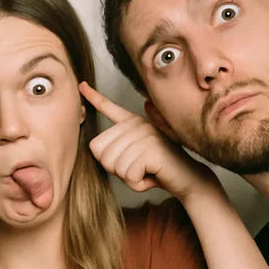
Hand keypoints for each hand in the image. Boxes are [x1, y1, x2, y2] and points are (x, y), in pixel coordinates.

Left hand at [80, 81, 220, 199]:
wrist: (187, 178)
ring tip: (146, 171)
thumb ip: (121, 148)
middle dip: (116, 170)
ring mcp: (146, 134)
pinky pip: (127, 174)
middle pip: (102, 154)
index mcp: (133, 123)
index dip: (94, 98)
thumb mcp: (135, 157)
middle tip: (138, 168)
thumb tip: (129, 119)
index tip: (81, 84)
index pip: (109, 108)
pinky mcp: (152, 150)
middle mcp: (138, 124)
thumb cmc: (157, 170)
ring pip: (114, 166)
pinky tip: (151, 176)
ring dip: (128, 178)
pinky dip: (137, 183)